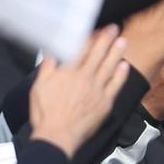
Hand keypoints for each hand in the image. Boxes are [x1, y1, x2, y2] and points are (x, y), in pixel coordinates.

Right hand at [29, 25, 129, 157]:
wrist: (57, 135)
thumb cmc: (45, 113)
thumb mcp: (39, 87)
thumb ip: (47, 67)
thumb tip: (50, 51)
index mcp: (67, 73)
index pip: (81, 50)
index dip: (89, 37)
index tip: (95, 28)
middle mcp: (84, 78)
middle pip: (97, 54)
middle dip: (106, 39)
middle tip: (114, 28)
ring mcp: (97, 90)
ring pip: (109, 66)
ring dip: (116, 52)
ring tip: (122, 40)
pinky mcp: (105, 102)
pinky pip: (116, 84)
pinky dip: (121, 74)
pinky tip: (124, 65)